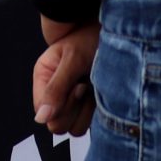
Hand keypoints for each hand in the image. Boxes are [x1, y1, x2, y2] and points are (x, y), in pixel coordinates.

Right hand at [32, 17, 99, 136]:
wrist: (119, 32)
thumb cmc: (92, 37)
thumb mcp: (73, 60)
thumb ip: (56, 89)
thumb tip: (41, 118)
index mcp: (43, 76)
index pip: (42, 111)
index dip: (60, 105)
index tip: (77, 87)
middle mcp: (53, 91)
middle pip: (56, 124)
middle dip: (73, 108)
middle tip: (85, 84)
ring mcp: (71, 101)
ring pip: (73, 128)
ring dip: (86, 111)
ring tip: (93, 87)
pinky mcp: (88, 107)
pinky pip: (87, 126)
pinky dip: (95, 114)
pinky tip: (100, 93)